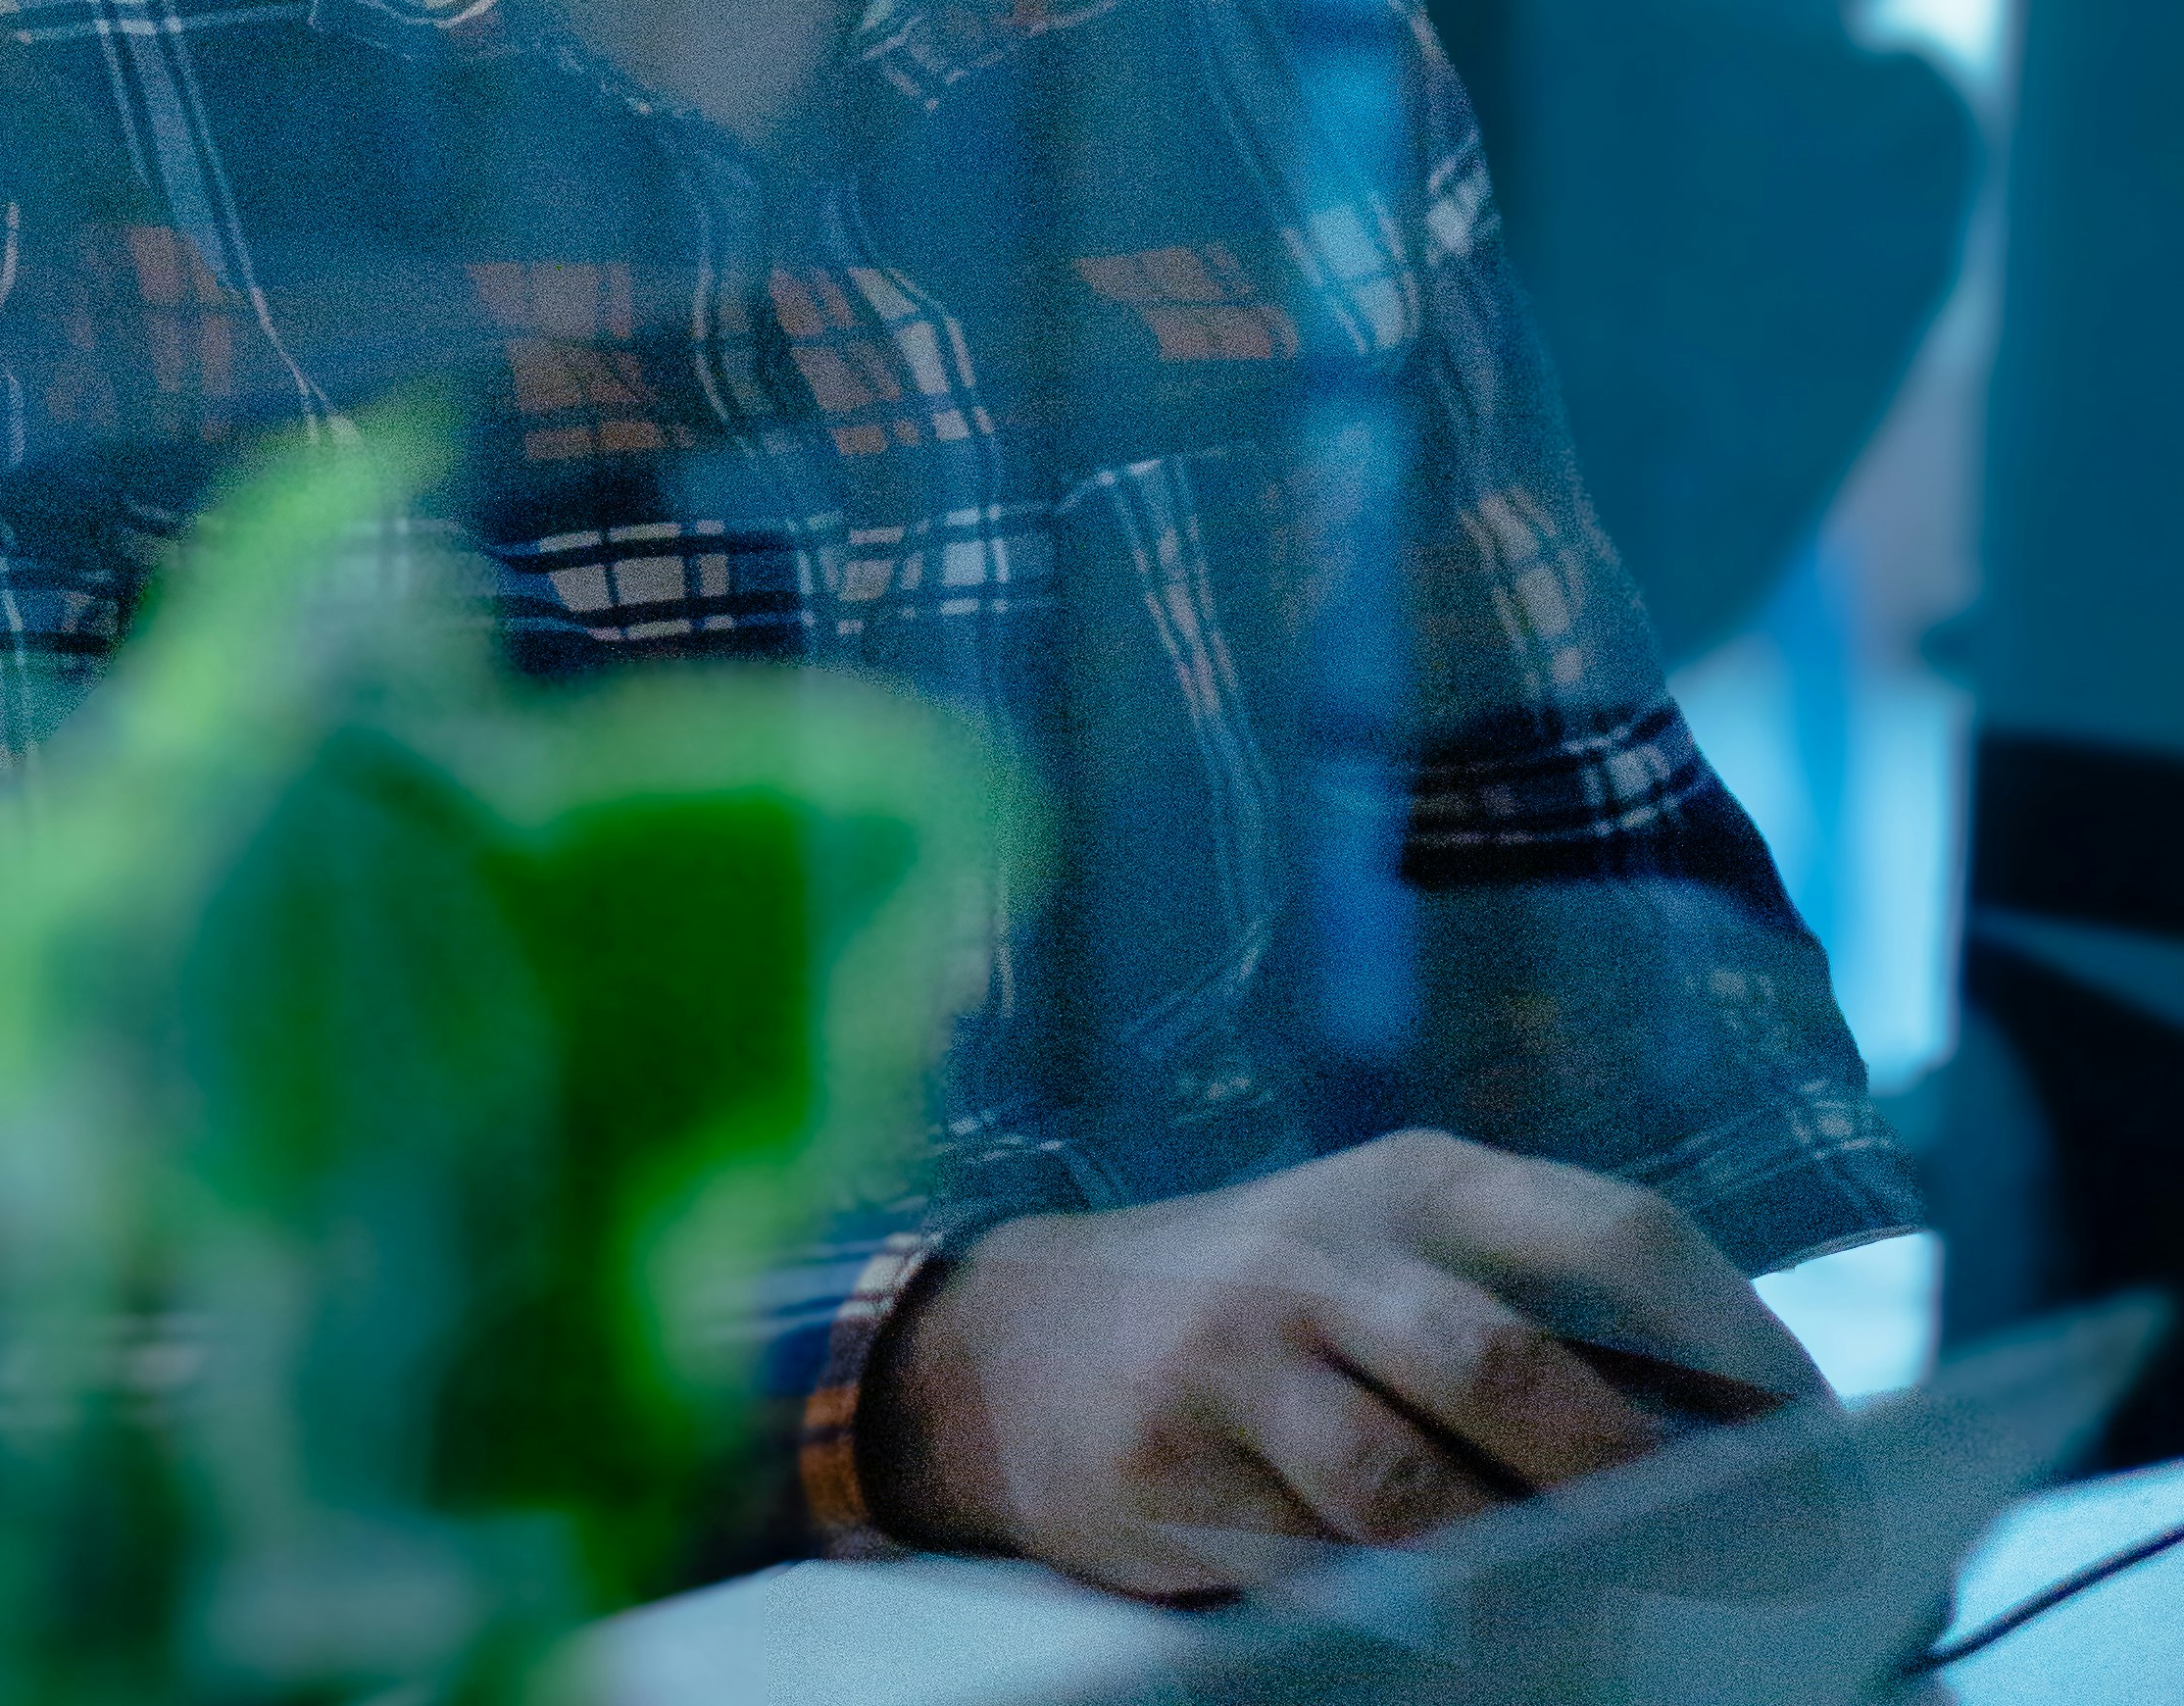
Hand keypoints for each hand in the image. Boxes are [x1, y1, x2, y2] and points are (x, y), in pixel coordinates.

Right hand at [858, 1131, 1820, 1599]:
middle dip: (1644, 1486)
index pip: (1616, 1233)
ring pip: (1411, 1488)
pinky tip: (1479, 1649)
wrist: (1003, 1335)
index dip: (1738, 1341)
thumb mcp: (1379, 1259)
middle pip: (1514, 1367)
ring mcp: (1241, 1359)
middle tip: (1752, 1574)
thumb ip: (1525, 1327)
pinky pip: (1314, 1572)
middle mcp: (1331, 1251)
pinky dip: (1410, 1623)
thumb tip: (1728, 1461)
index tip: (1826, 1442)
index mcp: (1418, 1180)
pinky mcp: (1172, 1472)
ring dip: (1530, 1579)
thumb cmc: (1258, 1311)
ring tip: (1630, 1632)